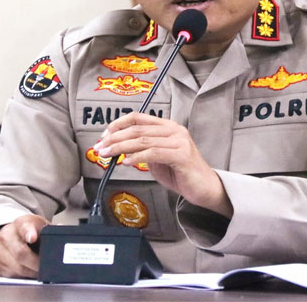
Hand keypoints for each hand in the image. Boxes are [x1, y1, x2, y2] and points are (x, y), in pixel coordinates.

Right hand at [0, 214, 48, 277]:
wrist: (11, 235)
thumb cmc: (30, 231)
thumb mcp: (41, 226)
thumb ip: (51, 229)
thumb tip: (62, 228)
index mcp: (21, 223)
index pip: (24, 226)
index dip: (28, 232)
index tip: (32, 238)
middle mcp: (6, 235)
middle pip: (20, 253)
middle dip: (36, 263)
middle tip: (46, 267)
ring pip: (17, 267)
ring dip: (31, 272)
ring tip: (40, 270)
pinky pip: (12, 275)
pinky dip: (24, 276)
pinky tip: (30, 271)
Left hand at [95, 112, 232, 217]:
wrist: (205, 188)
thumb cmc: (182, 174)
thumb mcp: (158, 159)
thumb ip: (143, 150)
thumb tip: (120, 148)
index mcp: (168, 127)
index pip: (138, 118)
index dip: (118, 124)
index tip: (104, 134)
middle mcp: (174, 130)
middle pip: (137, 128)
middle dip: (114, 138)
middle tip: (101, 147)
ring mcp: (179, 141)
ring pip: (142, 140)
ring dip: (121, 147)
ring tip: (108, 154)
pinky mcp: (181, 155)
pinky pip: (153, 153)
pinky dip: (137, 157)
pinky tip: (126, 162)